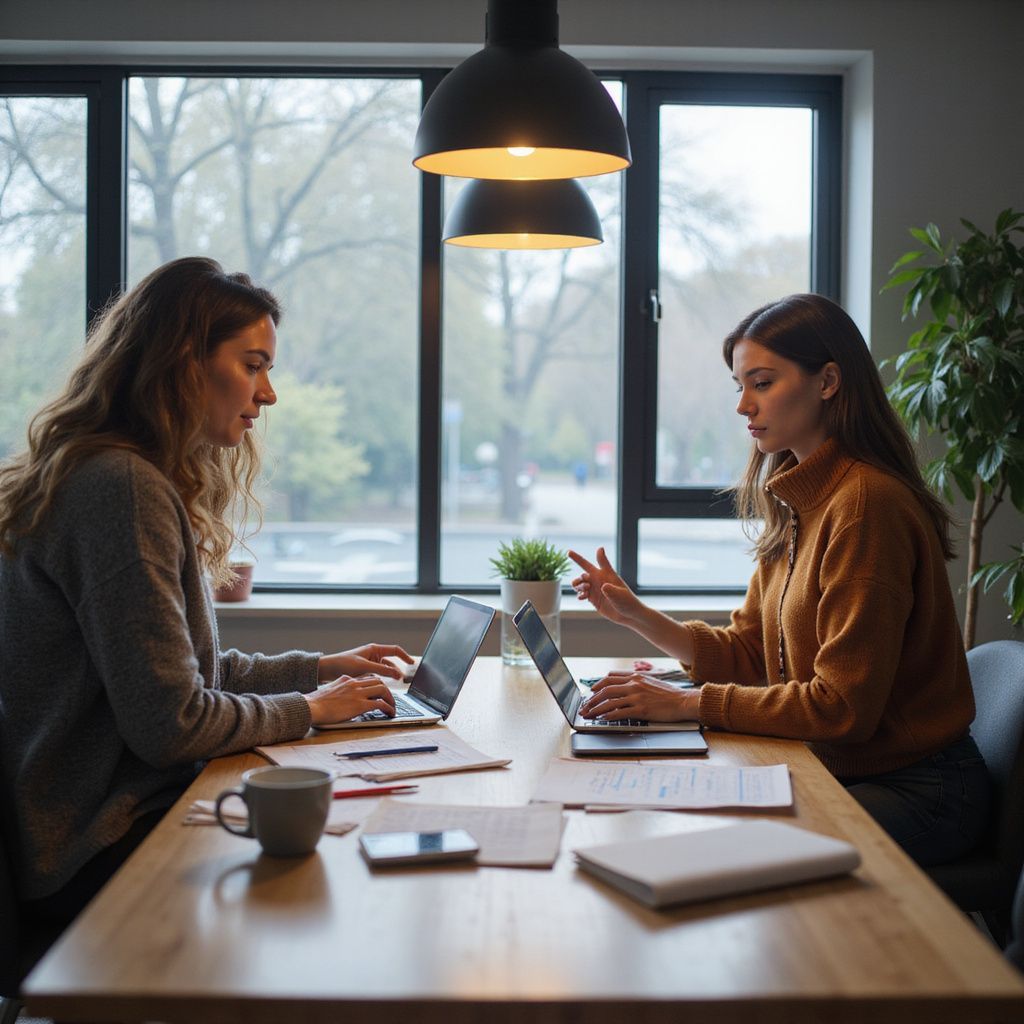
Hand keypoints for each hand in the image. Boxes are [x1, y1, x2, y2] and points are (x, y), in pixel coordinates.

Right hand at [304, 675, 396, 725]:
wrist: (311, 707)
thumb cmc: (316, 703)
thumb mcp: (329, 691)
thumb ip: (340, 690)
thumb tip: (344, 698)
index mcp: (347, 679)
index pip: (367, 677)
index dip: (376, 684)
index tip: (379, 691)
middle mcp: (354, 683)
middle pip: (378, 681)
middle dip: (386, 690)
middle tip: (388, 699)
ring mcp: (358, 693)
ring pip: (383, 690)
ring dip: (390, 699)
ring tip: (392, 707)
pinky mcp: (360, 705)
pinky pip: (380, 704)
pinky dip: (388, 708)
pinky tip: (390, 713)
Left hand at [318, 644, 414, 683]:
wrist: (327, 669)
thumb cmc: (343, 663)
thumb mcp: (364, 667)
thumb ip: (382, 670)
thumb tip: (397, 673)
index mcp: (374, 649)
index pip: (395, 650)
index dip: (405, 656)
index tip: (412, 664)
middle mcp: (373, 655)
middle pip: (391, 661)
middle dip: (398, 669)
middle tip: (403, 679)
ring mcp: (369, 663)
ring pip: (385, 670)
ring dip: (390, 675)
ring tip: (394, 683)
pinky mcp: (365, 671)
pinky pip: (378, 675)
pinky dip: (382, 679)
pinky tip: (382, 686)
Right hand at [567, 547, 644, 627]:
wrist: (628, 615)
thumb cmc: (628, 602)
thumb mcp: (620, 595)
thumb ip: (611, 589)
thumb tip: (602, 586)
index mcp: (608, 574)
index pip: (601, 560)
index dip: (597, 554)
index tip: (581, 551)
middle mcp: (600, 579)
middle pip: (585, 568)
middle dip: (577, 562)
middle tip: (576, 566)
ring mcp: (595, 589)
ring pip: (580, 582)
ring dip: (577, 584)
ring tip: (584, 589)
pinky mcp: (593, 598)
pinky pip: (581, 593)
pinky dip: (579, 594)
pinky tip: (582, 597)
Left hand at [580, 674, 697, 722]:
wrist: (683, 701)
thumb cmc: (669, 694)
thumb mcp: (651, 682)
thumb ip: (637, 682)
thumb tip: (624, 686)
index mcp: (636, 676)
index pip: (610, 677)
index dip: (598, 684)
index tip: (591, 691)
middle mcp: (634, 684)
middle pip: (605, 689)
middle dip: (591, 699)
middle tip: (584, 706)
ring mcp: (636, 697)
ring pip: (609, 701)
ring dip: (595, 709)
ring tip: (588, 715)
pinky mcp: (641, 710)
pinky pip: (619, 712)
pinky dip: (608, 716)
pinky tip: (602, 719)